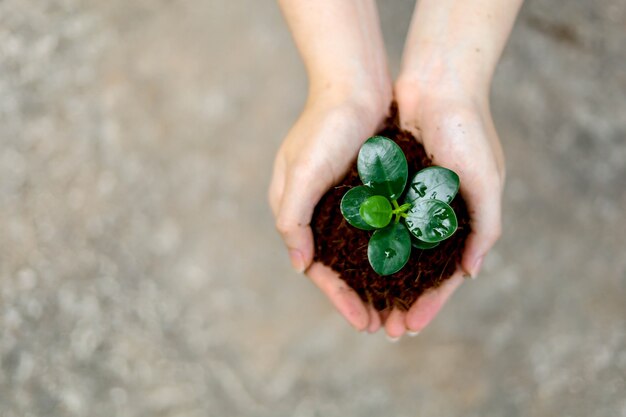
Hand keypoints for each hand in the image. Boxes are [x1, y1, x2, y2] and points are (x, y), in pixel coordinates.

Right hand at [269, 90, 389, 331]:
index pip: (316, 268)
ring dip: (378, 281)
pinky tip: (409, 269)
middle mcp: (318, 211)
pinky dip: (390, 252)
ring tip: (399, 308)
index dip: (339, 298)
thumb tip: (298, 264)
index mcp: (295, 210)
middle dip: (360, 298)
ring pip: (361, 253)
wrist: (354, 83)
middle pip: (339, 267)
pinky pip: (379, 230)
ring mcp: (343, 201)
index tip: (363, 323)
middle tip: (385, 327)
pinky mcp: (367, 190)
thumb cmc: (324, 126)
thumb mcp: (301, 172)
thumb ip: (293, 218)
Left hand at [383, 77, 504, 338]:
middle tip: (384, 329)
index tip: (412, 328)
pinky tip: (352, 267)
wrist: (437, 82)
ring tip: (365, 307)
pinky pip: (376, 223)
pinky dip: (368, 246)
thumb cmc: (467, 129)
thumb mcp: (485, 178)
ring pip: (393, 252)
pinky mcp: (388, 185)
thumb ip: (485, 226)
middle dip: (402, 300)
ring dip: (381, 281)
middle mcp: (435, 215)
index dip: (431, 303)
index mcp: (463, 220)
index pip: (446, 275)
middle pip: (416, 270)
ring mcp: (410, 201)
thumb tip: (472, 273)